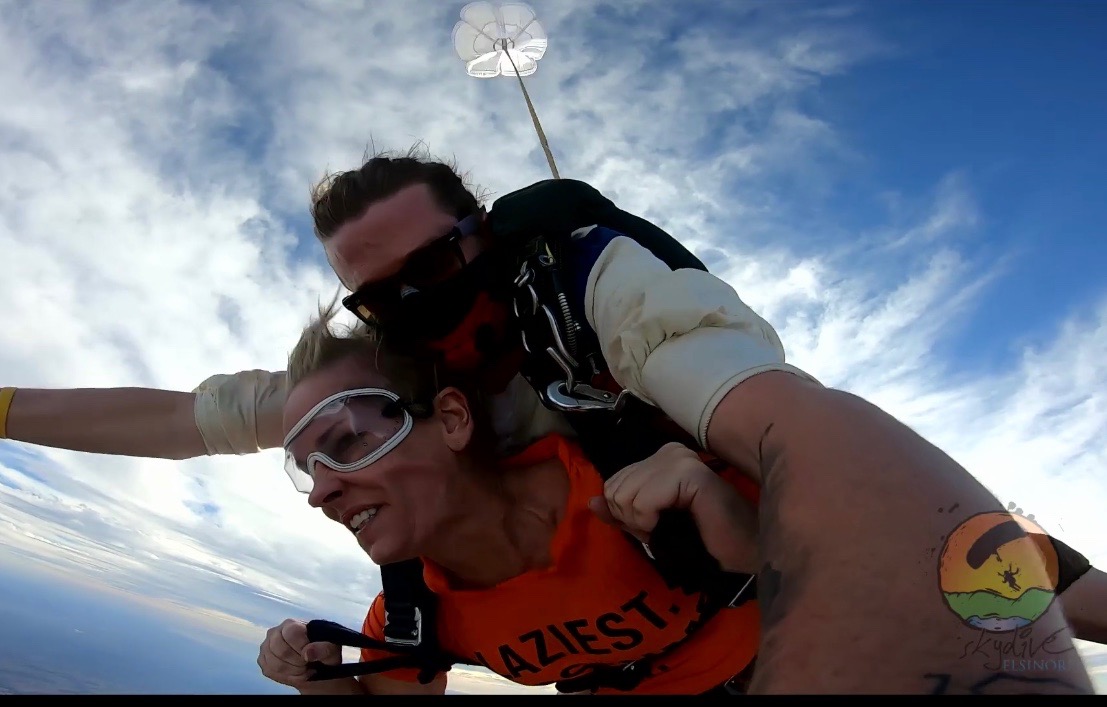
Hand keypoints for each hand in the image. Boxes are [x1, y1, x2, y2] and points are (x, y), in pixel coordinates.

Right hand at [257, 618, 341, 688]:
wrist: (313, 665)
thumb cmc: (323, 653)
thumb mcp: (331, 650)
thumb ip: (324, 649)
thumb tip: (308, 653)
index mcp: (291, 624)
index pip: (292, 634)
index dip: (302, 648)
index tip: (311, 655)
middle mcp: (275, 632)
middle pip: (282, 651)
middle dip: (298, 663)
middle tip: (308, 665)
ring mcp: (266, 647)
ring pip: (275, 664)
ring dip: (293, 671)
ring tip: (304, 669)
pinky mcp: (263, 660)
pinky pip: (270, 671)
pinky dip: (285, 676)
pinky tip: (295, 673)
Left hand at [587, 442, 759, 573]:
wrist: (743, 551)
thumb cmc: (703, 540)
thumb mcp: (651, 527)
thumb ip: (621, 513)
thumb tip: (591, 501)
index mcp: (661, 457)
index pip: (613, 484)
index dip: (628, 515)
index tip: (659, 525)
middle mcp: (669, 450)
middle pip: (615, 489)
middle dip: (634, 520)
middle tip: (667, 528)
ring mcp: (679, 457)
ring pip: (625, 496)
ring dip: (644, 523)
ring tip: (674, 526)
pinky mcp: (688, 472)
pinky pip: (642, 501)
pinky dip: (652, 522)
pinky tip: (678, 522)